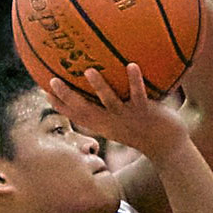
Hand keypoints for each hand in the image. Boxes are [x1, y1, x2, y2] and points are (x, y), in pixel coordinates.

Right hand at [48, 63, 186, 155]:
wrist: (169, 148)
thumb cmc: (144, 131)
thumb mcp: (124, 121)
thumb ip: (111, 106)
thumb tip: (101, 83)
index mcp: (104, 125)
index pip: (77, 116)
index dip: (59, 105)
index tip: (43, 90)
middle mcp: (112, 122)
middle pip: (86, 110)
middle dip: (68, 97)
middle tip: (52, 80)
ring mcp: (128, 118)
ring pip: (110, 102)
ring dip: (100, 88)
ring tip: (88, 71)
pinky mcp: (145, 114)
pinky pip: (139, 95)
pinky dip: (135, 81)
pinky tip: (132, 65)